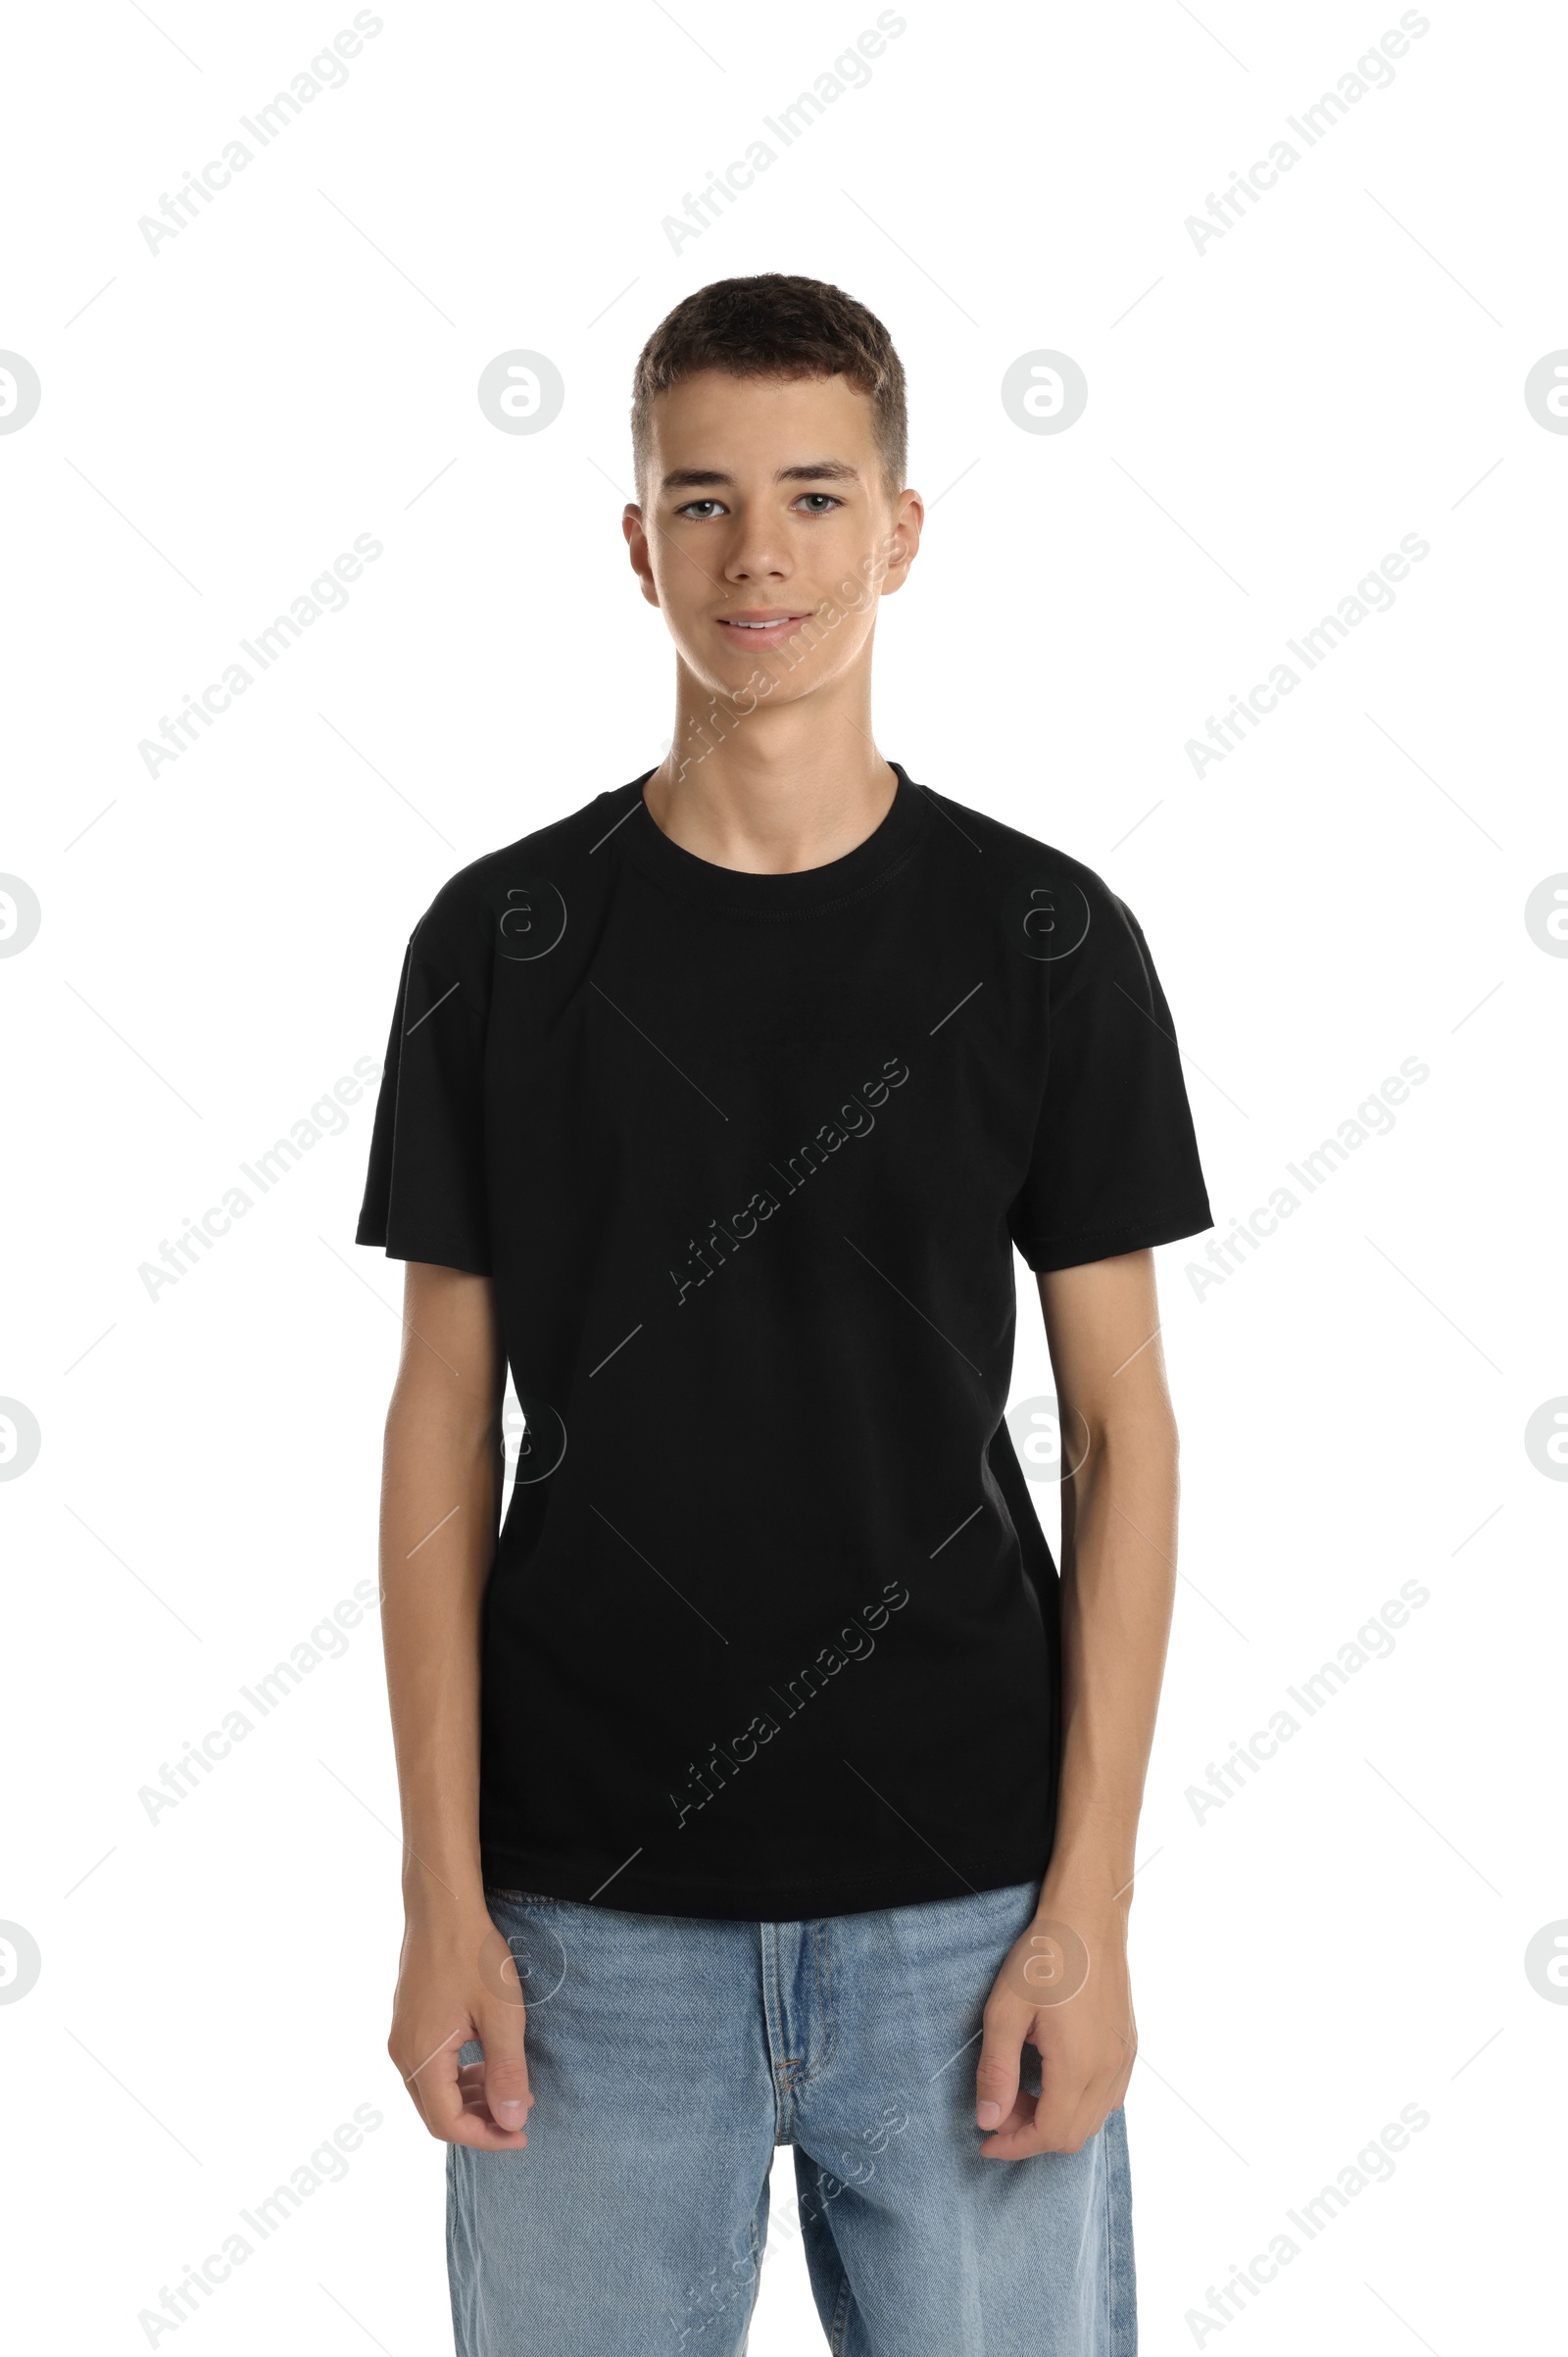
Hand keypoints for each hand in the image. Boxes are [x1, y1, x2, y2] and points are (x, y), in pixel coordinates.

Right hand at [388, 1904, 533, 2148]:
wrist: (442, 1907)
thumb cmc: (473, 1955)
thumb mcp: (501, 2015)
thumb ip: (506, 2071)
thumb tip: (511, 2121)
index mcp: (422, 2057)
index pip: (448, 2123)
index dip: (486, 2137)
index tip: (521, 2133)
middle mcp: (403, 2053)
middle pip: (436, 2113)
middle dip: (479, 2122)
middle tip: (519, 2115)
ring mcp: (403, 2036)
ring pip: (432, 2091)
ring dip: (469, 2100)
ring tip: (508, 2088)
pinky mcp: (409, 2022)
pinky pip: (430, 2068)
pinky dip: (458, 2077)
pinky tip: (485, 2063)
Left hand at [974, 1879, 1134, 2159]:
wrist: (1088, 1916)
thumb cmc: (1044, 1958)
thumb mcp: (1005, 2012)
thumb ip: (996, 2071)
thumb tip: (988, 2120)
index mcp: (1078, 2066)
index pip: (1050, 2134)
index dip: (1015, 2146)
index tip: (986, 2140)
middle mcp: (1109, 2070)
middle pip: (1073, 2134)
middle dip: (1031, 2133)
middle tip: (999, 2108)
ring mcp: (1124, 2058)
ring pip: (1094, 2118)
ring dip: (1056, 2119)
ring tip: (1022, 2091)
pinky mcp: (1129, 2045)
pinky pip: (1110, 2096)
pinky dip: (1079, 2103)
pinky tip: (1053, 2078)